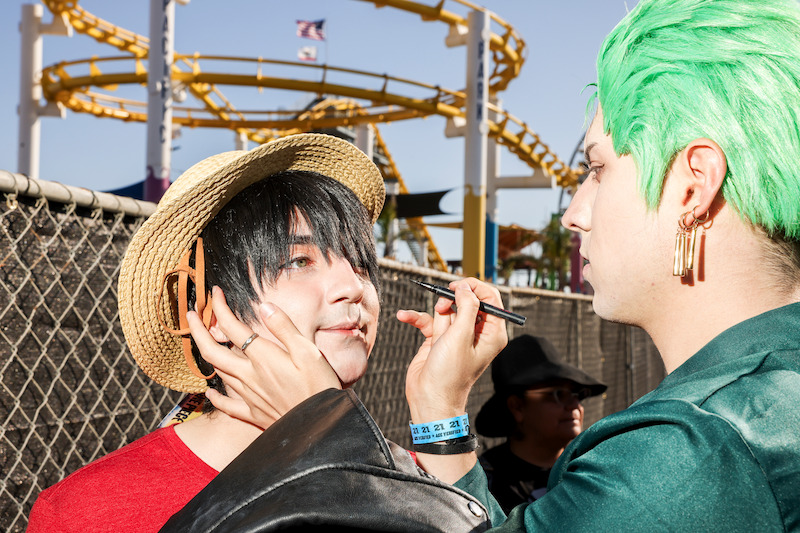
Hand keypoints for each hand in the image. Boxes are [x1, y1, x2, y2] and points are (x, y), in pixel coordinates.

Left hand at [187, 286, 340, 428]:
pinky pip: (227, 405)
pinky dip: (215, 396)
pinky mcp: (254, 413)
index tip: (215, 293)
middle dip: (198, 330)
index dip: (220, 308)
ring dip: (206, 353)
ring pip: (218, 372)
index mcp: (263, 357)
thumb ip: (284, 328)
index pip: (232, 327)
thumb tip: (263, 306)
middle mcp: (250, 375)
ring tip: (202, 340)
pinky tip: (210, 391)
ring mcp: (249, 396)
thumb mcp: (308, 351)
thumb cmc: (319, 386)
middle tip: (191, 314)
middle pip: (213, 351)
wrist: (321, 426)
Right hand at [397, 278, 508, 424]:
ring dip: (436, 310)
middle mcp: (476, 333)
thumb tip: (466, 287)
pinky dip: (417, 318)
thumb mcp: (462, 336)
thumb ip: (467, 307)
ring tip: (431, 325)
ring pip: (448, 309)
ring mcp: (457, 337)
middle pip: (468, 301)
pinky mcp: (439, 340)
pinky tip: (404, 316)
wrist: (429, 399)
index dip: (475, 288)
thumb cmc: (450, 374)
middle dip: (453, 299)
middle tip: (443, 304)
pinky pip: (430, 321)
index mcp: (492, 334)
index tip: (459, 285)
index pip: (491, 299)